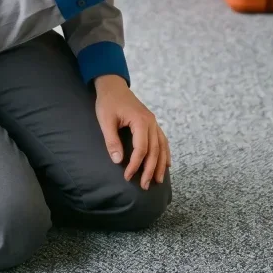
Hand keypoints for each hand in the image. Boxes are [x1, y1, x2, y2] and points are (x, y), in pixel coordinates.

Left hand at [94, 75, 169, 189]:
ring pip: (162, 147)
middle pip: (154, 150)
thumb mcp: (105, 120)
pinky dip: (165, 153)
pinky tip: (166, 164)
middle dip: (150, 170)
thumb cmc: (108, 102)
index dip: (135, 165)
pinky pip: (162, 140)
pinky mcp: (152, 123)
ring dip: (160, 164)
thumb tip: (117, 160)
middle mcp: (151, 122)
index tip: (127, 177)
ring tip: (159, 180)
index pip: (141, 149)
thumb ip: (112, 140)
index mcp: (141, 121)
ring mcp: (154, 122)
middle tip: (144, 186)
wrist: (113, 86)